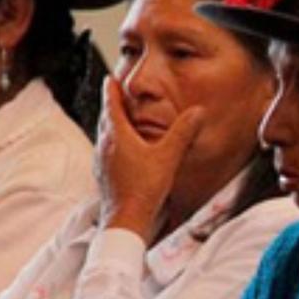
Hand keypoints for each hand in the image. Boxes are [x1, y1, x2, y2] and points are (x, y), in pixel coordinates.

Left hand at [95, 77, 203, 241]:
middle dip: (112, 106)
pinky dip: (114, 143)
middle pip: (106, 119)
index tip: (110, 78)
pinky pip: (107, 152)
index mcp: (117, 136)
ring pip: (105, 136)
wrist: (125, 220)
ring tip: (122, 121)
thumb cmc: (143, 188)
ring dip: (112, 125)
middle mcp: (105, 146)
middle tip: (117, 96)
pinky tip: (125, 152)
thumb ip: (182, 132)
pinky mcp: (104, 175)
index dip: (111, 90)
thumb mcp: (168, 156)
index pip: (111, 105)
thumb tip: (196, 112)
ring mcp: (102, 162)